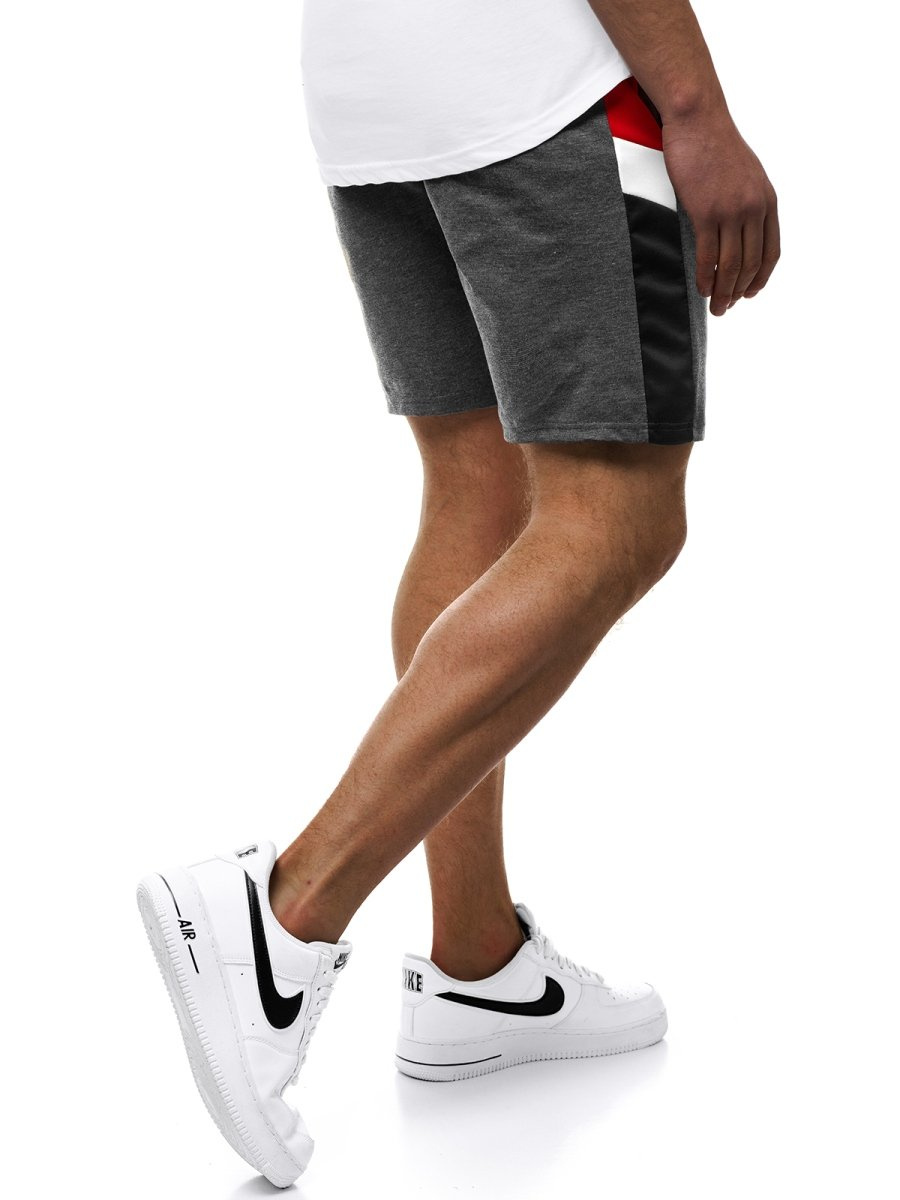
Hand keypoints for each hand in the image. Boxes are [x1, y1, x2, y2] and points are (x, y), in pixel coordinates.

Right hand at [662, 111, 779, 315]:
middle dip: (739, 292)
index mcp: (767, 201)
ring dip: (723, 292)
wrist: (698, 119)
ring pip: (730, 265)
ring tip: (715, 307)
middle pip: (750, 264)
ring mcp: (731, 210)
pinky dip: (705, 277)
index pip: (770, 252)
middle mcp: (753, 208)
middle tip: (726, 308)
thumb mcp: (746, 174)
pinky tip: (702, 288)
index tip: (749, 294)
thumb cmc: (715, 144)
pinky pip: (708, 255)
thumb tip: (739, 230)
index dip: (760, 279)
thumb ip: (748, 202)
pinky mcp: (705, 211)